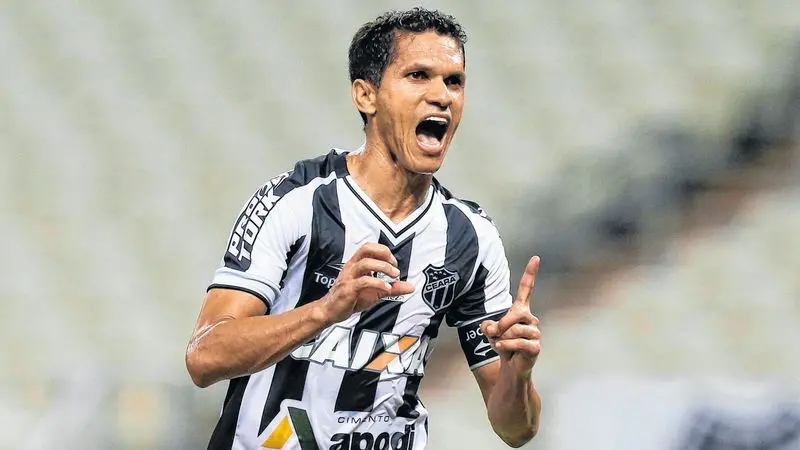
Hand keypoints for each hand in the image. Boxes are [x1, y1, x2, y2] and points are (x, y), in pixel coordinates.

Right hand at [319, 243, 415, 322]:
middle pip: (366, 249)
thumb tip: (411, 287)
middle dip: (383, 254)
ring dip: (383, 267)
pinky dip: (377, 283)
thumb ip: (393, 288)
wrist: (331, 311)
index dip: (384, 251)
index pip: (369, 247)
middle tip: (394, 266)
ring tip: (394, 276)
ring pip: (365, 263)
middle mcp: (351, 267)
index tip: (394, 263)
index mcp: (356, 264)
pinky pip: (363, 281)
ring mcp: (348, 278)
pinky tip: (386, 289)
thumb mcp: (376, 292)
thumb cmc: (352, 298)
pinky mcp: (348, 290)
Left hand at [480, 256, 540, 376]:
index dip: (530, 273)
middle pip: (515, 314)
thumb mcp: (490, 332)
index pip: (527, 289)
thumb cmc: (502, 345)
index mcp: (520, 310)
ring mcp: (535, 333)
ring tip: (501, 345)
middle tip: (494, 334)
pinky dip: (505, 346)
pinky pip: (518, 343)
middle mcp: (530, 318)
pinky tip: (501, 348)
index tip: (536, 258)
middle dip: (501, 324)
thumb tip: (492, 327)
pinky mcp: (536, 347)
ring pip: (514, 330)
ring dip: (501, 339)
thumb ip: (487, 326)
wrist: (510, 368)